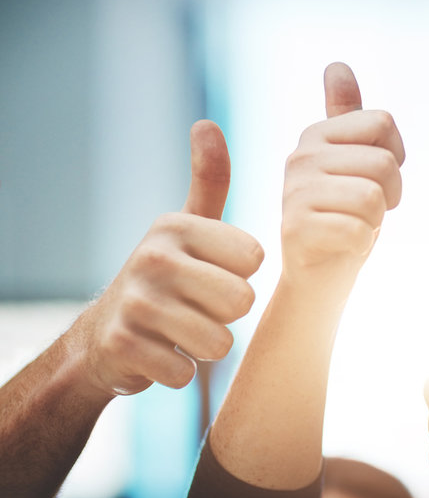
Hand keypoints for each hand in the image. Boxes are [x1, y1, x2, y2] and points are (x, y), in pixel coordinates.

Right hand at [76, 120, 263, 395]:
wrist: (104, 336)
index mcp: (177, 226)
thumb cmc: (168, 275)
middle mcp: (153, 258)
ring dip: (207, 346)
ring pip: (219, 342)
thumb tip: (207, 123)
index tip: (214, 273)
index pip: (255, 261)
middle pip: (242, 302)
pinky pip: (187, 374)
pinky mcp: (123, 348)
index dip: (242, 275)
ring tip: (182, 330)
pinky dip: (180, 372)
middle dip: (227, 315)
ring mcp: (135, 303)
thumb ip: (209, 179)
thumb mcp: (190, 224)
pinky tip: (161, 353)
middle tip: (198, 307)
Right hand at [280, 63, 404, 285]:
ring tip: (353, 225)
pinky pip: (360, 230)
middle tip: (365, 211)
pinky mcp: (295, 228)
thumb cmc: (345, 215)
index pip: (383, 122)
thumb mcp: (353, 161)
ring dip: (375, 221)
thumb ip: (346, 115)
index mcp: (317, 134)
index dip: (395, 157)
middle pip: (383, 162)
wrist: (318, 275)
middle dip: (389, 194)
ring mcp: (294, 191)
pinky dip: (361, 245)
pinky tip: (342, 246)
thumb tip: (336, 64)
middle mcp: (301, 156)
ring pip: (373, 197)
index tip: (374, 179)